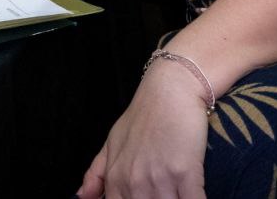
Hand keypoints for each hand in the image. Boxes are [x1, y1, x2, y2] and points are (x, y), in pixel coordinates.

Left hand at [77, 62, 208, 197]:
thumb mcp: (112, 141)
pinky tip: (196, 196)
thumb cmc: (144, 115)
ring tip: (178, 192)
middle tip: (164, 194)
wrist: (171, 89)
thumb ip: (96, 174)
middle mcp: (134, 183)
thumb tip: (81, 197)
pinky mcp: (185, 172)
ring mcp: (159, 179)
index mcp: (116, 179)